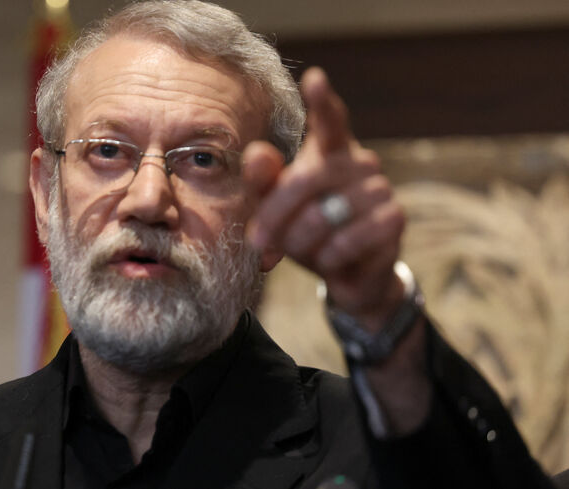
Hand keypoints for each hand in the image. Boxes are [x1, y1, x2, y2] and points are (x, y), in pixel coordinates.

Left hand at [244, 67, 405, 329]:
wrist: (346, 271)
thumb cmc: (304, 228)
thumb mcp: (275, 206)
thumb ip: (262, 179)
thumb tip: (256, 152)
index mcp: (330, 150)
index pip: (329, 120)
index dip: (322, 101)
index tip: (314, 78)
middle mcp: (360, 161)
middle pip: (305, 179)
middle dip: (275, 215)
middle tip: (258, 241)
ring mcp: (381, 189)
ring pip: (324, 216)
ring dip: (302, 242)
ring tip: (304, 250)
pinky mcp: (394, 220)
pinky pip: (347, 241)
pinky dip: (328, 257)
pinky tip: (330, 260)